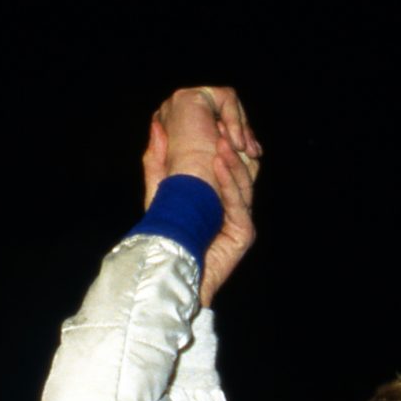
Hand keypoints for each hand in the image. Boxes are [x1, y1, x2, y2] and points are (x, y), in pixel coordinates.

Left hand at [140, 86, 261, 306]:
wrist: (170, 276)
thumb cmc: (163, 238)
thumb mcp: (158, 191)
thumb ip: (158, 160)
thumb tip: (156, 125)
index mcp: (219, 200)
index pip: (228, 167)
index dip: (224, 145)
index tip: (213, 123)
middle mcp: (234, 209)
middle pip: (241, 172)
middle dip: (232, 148)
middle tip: (221, 126)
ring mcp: (241, 222)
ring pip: (243, 185)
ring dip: (232, 161)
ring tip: (220, 140)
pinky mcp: (242, 235)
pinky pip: (239, 204)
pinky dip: (229, 181)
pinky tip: (220, 162)